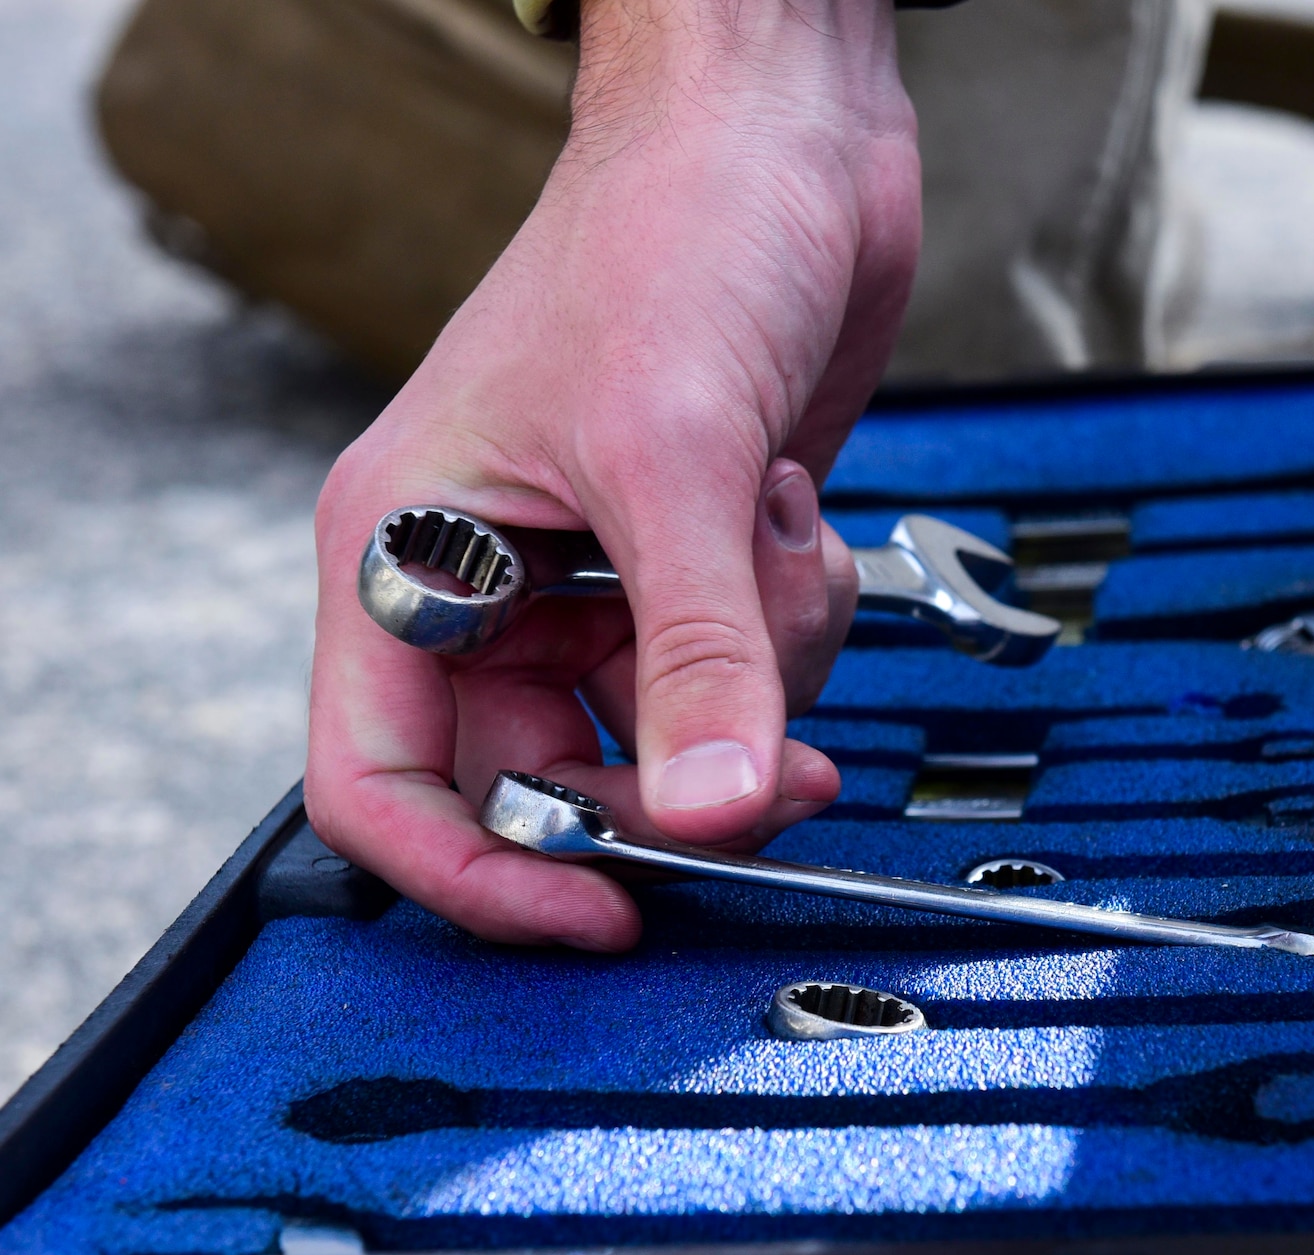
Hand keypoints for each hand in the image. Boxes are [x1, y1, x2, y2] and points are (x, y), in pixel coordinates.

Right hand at [305, 0, 917, 950]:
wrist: (782, 139)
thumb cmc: (673, 233)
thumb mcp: (677, 459)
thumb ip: (698, 653)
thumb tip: (713, 817)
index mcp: (411, 552)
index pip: (381, 783)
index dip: (478, 878)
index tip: (600, 918)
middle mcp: (492, 578)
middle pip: (551, 775)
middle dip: (672, 783)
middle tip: (774, 766)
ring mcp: (599, 570)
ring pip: (668, 725)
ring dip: (754, 675)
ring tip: (779, 556)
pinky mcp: (696, 554)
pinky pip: (745, 665)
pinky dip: (793, 621)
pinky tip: (796, 520)